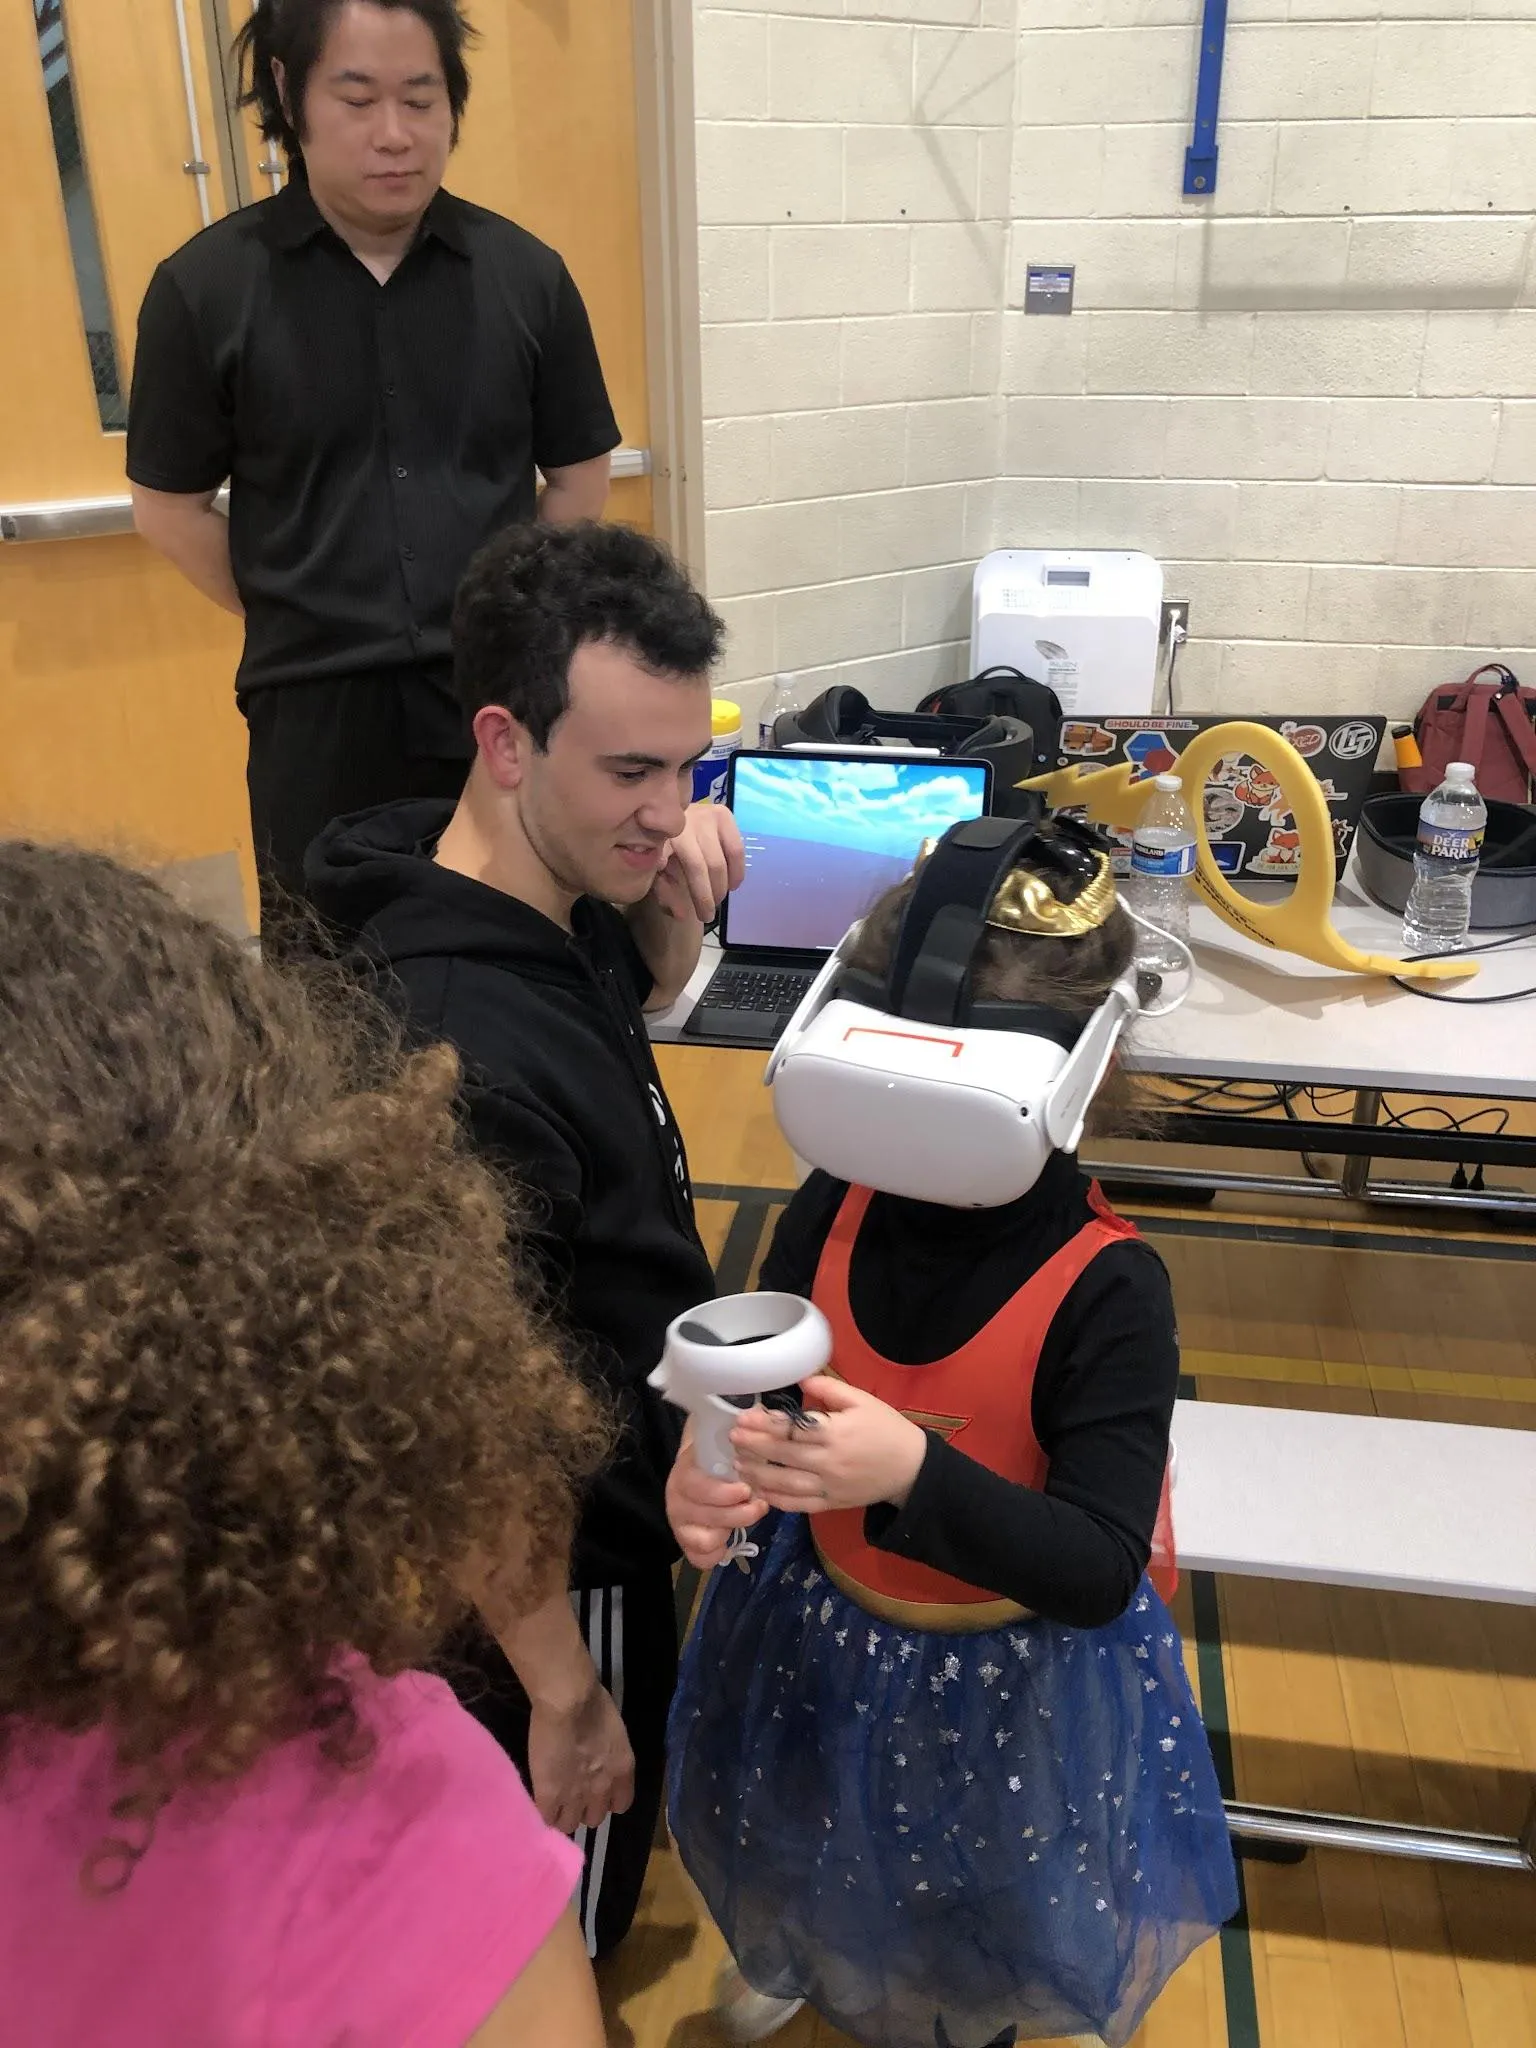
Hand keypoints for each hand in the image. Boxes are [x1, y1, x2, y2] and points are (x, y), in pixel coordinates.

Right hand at [527, 1679, 635, 1833]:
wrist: (569, 1703)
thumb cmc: (592, 1702)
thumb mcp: (612, 1733)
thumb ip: (607, 1753)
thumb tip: (596, 1756)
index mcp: (622, 1770)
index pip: (620, 1805)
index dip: (606, 1800)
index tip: (595, 1790)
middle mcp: (603, 1789)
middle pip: (595, 1819)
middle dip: (584, 1808)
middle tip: (572, 1793)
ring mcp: (576, 1797)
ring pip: (570, 1825)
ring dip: (563, 1814)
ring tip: (554, 1800)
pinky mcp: (550, 1797)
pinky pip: (548, 1819)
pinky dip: (544, 1813)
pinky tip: (540, 1801)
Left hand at [651, 801, 745, 924]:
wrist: (671, 814)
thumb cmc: (663, 848)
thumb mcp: (656, 871)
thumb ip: (665, 893)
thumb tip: (682, 914)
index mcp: (660, 836)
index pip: (666, 864)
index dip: (671, 885)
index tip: (682, 914)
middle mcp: (682, 822)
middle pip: (700, 867)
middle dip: (705, 896)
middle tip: (706, 915)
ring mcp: (704, 815)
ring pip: (719, 861)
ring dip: (721, 886)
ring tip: (718, 899)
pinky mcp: (723, 814)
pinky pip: (736, 850)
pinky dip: (736, 871)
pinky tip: (732, 884)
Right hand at [666, 1430, 768, 1569]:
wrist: (707, 1473)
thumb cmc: (725, 1456)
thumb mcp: (733, 1440)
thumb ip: (743, 1430)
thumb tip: (758, 1413)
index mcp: (685, 1470)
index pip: (693, 1484)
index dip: (720, 1492)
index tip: (745, 1490)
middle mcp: (676, 1497)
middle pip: (700, 1513)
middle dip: (734, 1514)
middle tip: (758, 1505)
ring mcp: (679, 1522)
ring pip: (700, 1538)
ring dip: (728, 1530)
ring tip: (748, 1516)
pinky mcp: (686, 1542)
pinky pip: (698, 1558)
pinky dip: (715, 1552)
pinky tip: (728, 1539)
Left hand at [731, 1375, 928, 1514]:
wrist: (912, 1469)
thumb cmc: (886, 1429)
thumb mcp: (862, 1401)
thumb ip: (830, 1389)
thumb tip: (800, 1378)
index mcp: (835, 1433)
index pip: (792, 1429)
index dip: (764, 1424)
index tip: (743, 1418)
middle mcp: (828, 1462)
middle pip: (783, 1455)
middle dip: (753, 1446)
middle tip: (732, 1437)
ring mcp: (828, 1486)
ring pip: (785, 1483)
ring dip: (758, 1474)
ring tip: (737, 1464)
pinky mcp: (830, 1504)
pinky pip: (798, 1505)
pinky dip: (776, 1500)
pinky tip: (759, 1490)